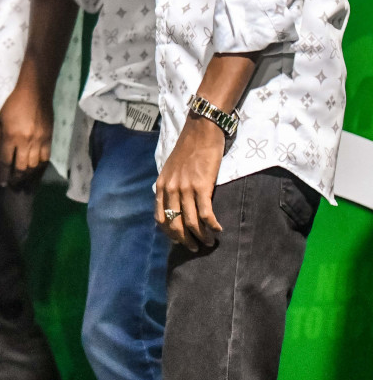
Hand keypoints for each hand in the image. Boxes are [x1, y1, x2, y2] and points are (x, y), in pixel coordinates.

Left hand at [0, 76, 52, 186]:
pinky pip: (45, 159)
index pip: (6, 161)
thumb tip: (0, 156)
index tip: (2, 183)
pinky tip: (35, 172)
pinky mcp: (49, 139)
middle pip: (21, 168)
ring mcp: (39, 142)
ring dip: (27, 176)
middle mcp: (26, 142)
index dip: (3, 175)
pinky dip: (39, 168)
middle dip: (16, 179)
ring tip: (23, 181)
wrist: (35, 93)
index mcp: (11, 136)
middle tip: (12, 184)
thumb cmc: (12, 104)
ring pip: (34, 166)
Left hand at [155, 117, 224, 250]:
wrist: (200, 131)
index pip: (160, 218)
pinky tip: (219, 230)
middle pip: (175, 224)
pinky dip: (212, 225)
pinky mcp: (202, 186)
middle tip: (195, 248)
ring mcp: (185, 188)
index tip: (178, 241)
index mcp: (161, 186)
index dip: (169, 233)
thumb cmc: (188, 149)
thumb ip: (170, 186)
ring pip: (191, 221)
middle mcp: (170, 189)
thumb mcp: (171, 169)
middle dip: (185, 240)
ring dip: (201, 236)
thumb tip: (175, 205)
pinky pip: (206, 213)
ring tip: (210, 242)